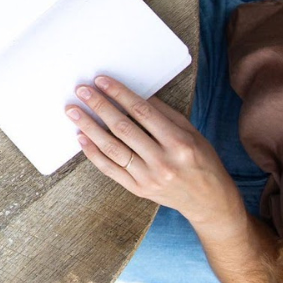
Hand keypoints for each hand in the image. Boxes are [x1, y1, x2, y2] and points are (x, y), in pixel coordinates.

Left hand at [67, 76, 244, 226]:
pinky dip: (92, 152)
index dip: (120, 94)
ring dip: (89, 127)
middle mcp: (163, 161)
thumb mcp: (191, 133)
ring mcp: (148, 178)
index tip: (101, 81)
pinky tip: (80, 137)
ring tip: (73, 111)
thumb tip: (135, 94)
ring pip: (111, 148)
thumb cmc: (201, 161)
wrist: (209, 202)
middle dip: (99, 106)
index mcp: (179, 142)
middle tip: (81, 90)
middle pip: (123, 128)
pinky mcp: (137, 189)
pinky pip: (109, 168)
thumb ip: (164, 114)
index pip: (142, 112)